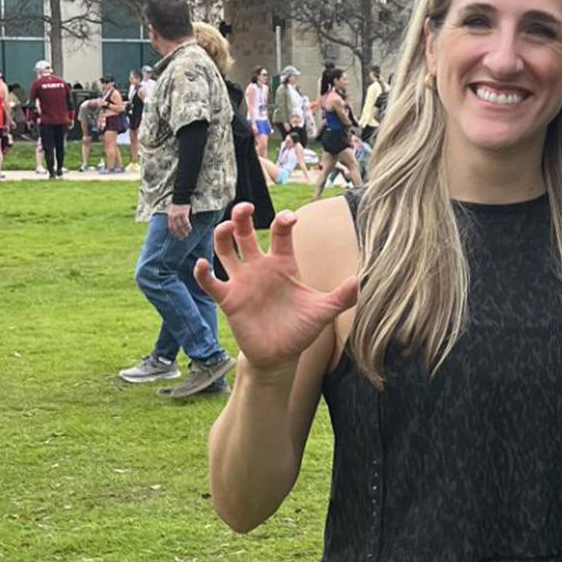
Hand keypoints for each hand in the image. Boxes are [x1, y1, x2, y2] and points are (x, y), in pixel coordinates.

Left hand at [166, 202, 191, 238]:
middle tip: (182, 238)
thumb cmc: (178, 203)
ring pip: (181, 226)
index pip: (170, 227)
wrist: (181, 196)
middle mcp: (173, 216)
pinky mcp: (184, 213)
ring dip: (184, 231)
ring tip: (186, 235)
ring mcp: (178, 215)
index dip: (173, 233)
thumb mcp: (173, 210)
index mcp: (170, 216)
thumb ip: (173, 217)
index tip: (176, 236)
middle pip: (175, 228)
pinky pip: (186, 222)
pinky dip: (188, 227)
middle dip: (179, 234)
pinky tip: (190, 229)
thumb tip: (176, 223)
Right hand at [194, 206, 357, 370]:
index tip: (289, 219)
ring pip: (225, 249)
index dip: (283, 221)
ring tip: (227, 228)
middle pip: (245, 232)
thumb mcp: (323, 312)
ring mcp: (242, 281)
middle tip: (245, 207)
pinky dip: (202, 273)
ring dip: (222, 235)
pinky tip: (202, 264)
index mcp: (283, 264)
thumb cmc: (301, 329)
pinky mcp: (229, 299)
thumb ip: (341, 297)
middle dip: (242, 215)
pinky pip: (210, 282)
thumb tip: (359, 281)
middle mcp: (260, 267)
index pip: (280, 233)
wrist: (281, 355)